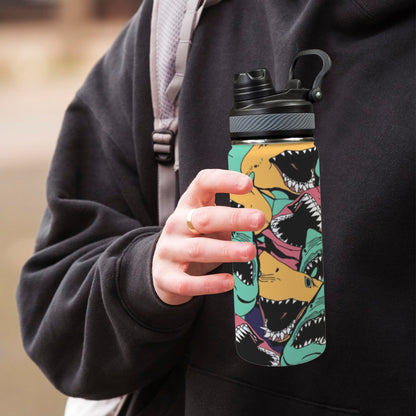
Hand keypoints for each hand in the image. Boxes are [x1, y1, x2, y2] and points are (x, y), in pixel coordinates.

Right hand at [152, 169, 265, 304]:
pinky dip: (209, 283)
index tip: (248, 184)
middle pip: (204, 218)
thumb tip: (262, 219)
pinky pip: (187, 282)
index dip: (224, 180)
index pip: (203, 183)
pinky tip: (229, 282)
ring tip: (250, 251)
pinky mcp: (166, 277)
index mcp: (189, 204)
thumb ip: (230, 218)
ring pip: (198, 249)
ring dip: (226, 250)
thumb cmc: (195, 240)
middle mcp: (177, 224)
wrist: (163, 268)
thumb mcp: (208, 222)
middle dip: (233, 218)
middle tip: (259, 220)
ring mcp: (169, 250)